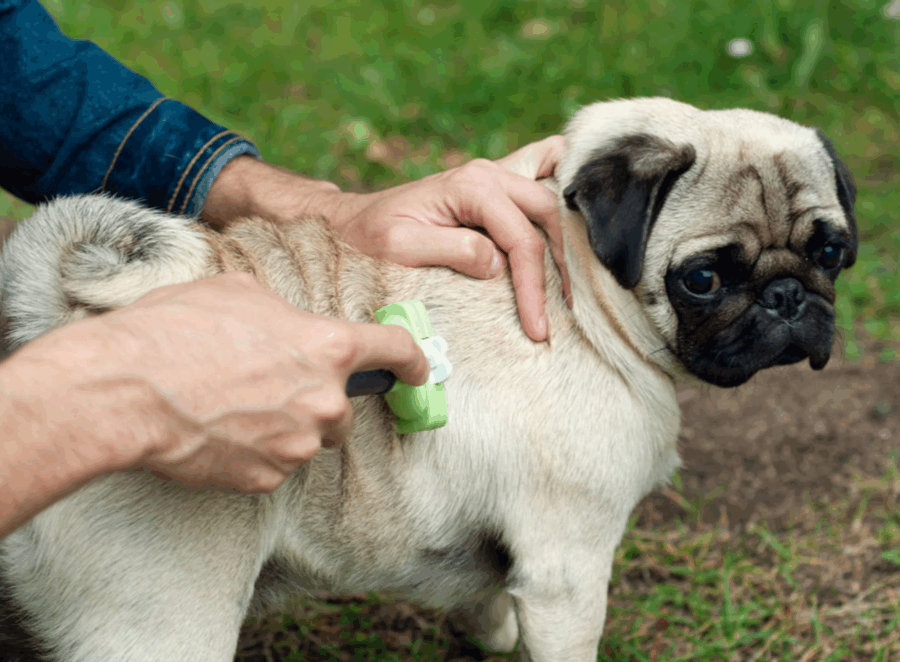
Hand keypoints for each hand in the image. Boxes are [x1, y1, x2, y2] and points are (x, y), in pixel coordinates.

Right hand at [11, 273, 429, 493]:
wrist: (124, 389)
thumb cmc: (176, 328)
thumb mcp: (239, 292)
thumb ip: (284, 312)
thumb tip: (289, 323)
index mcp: (328, 345)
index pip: (394, 352)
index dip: (413, 360)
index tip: (419, 369)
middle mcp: (325, 399)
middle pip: (345, 407)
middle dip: (321, 398)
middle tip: (274, 385)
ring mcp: (298, 444)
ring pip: (311, 438)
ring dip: (290, 426)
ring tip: (238, 406)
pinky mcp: (267, 479)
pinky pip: (276, 465)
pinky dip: (258, 452)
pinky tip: (222, 432)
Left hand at [203, 137, 571, 342]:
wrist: (351, 221)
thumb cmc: (370, 236)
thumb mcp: (401, 248)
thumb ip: (452, 250)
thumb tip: (497, 264)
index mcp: (470, 186)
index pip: (520, 238)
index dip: (534, 286)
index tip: (538, 328)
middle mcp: (487, 174)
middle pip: (545, 216)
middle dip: (557, 268)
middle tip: (561, 314)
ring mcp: (493, 176)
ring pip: (548, 201)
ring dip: (564, 241)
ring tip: (569, 288)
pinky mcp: (491, 188)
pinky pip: (538, 174)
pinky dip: (560, 184)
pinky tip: (575, 207)